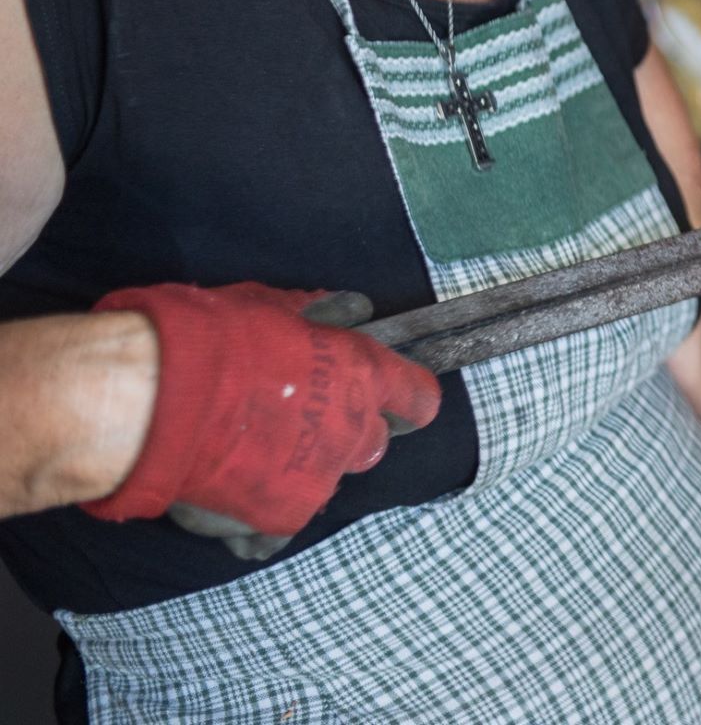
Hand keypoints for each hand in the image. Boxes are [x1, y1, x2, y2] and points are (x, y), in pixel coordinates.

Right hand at [80, 283, 439, 558]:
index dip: (408, 398)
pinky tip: (233, 488)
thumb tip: (349, 307)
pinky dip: (263, 508)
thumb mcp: (274, 306)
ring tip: (254, 451)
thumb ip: (319, 312)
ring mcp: (321, 477)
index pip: (418, 397)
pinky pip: (285, 519)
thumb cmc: (214, 339)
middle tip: (303, 418)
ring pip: (330, 478)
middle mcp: (353, 430)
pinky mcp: (282, 515)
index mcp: (362, 375)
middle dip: (348, 433)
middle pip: (373, 442)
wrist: (156, 400)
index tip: (397, 399)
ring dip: (304, 467)